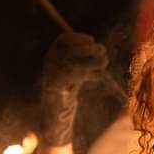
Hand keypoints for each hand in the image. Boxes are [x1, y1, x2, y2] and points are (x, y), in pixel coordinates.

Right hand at [40, 32, 108, 146]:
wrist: (55, 115)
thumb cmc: (68, 91)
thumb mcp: (75, 71)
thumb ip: (82, 60)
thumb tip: (99, 50)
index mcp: (52, 56)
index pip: (63, 39)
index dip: (79, 38)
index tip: (92, 40)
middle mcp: (49, 63)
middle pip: (69, 50)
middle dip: (88, 49)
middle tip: (103, 53)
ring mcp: (49, 76)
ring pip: (71, 63)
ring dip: (90, 61)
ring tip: (105, 62)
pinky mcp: (54, 89)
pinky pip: (70, 77)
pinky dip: (87, 74)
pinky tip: (98, 76)